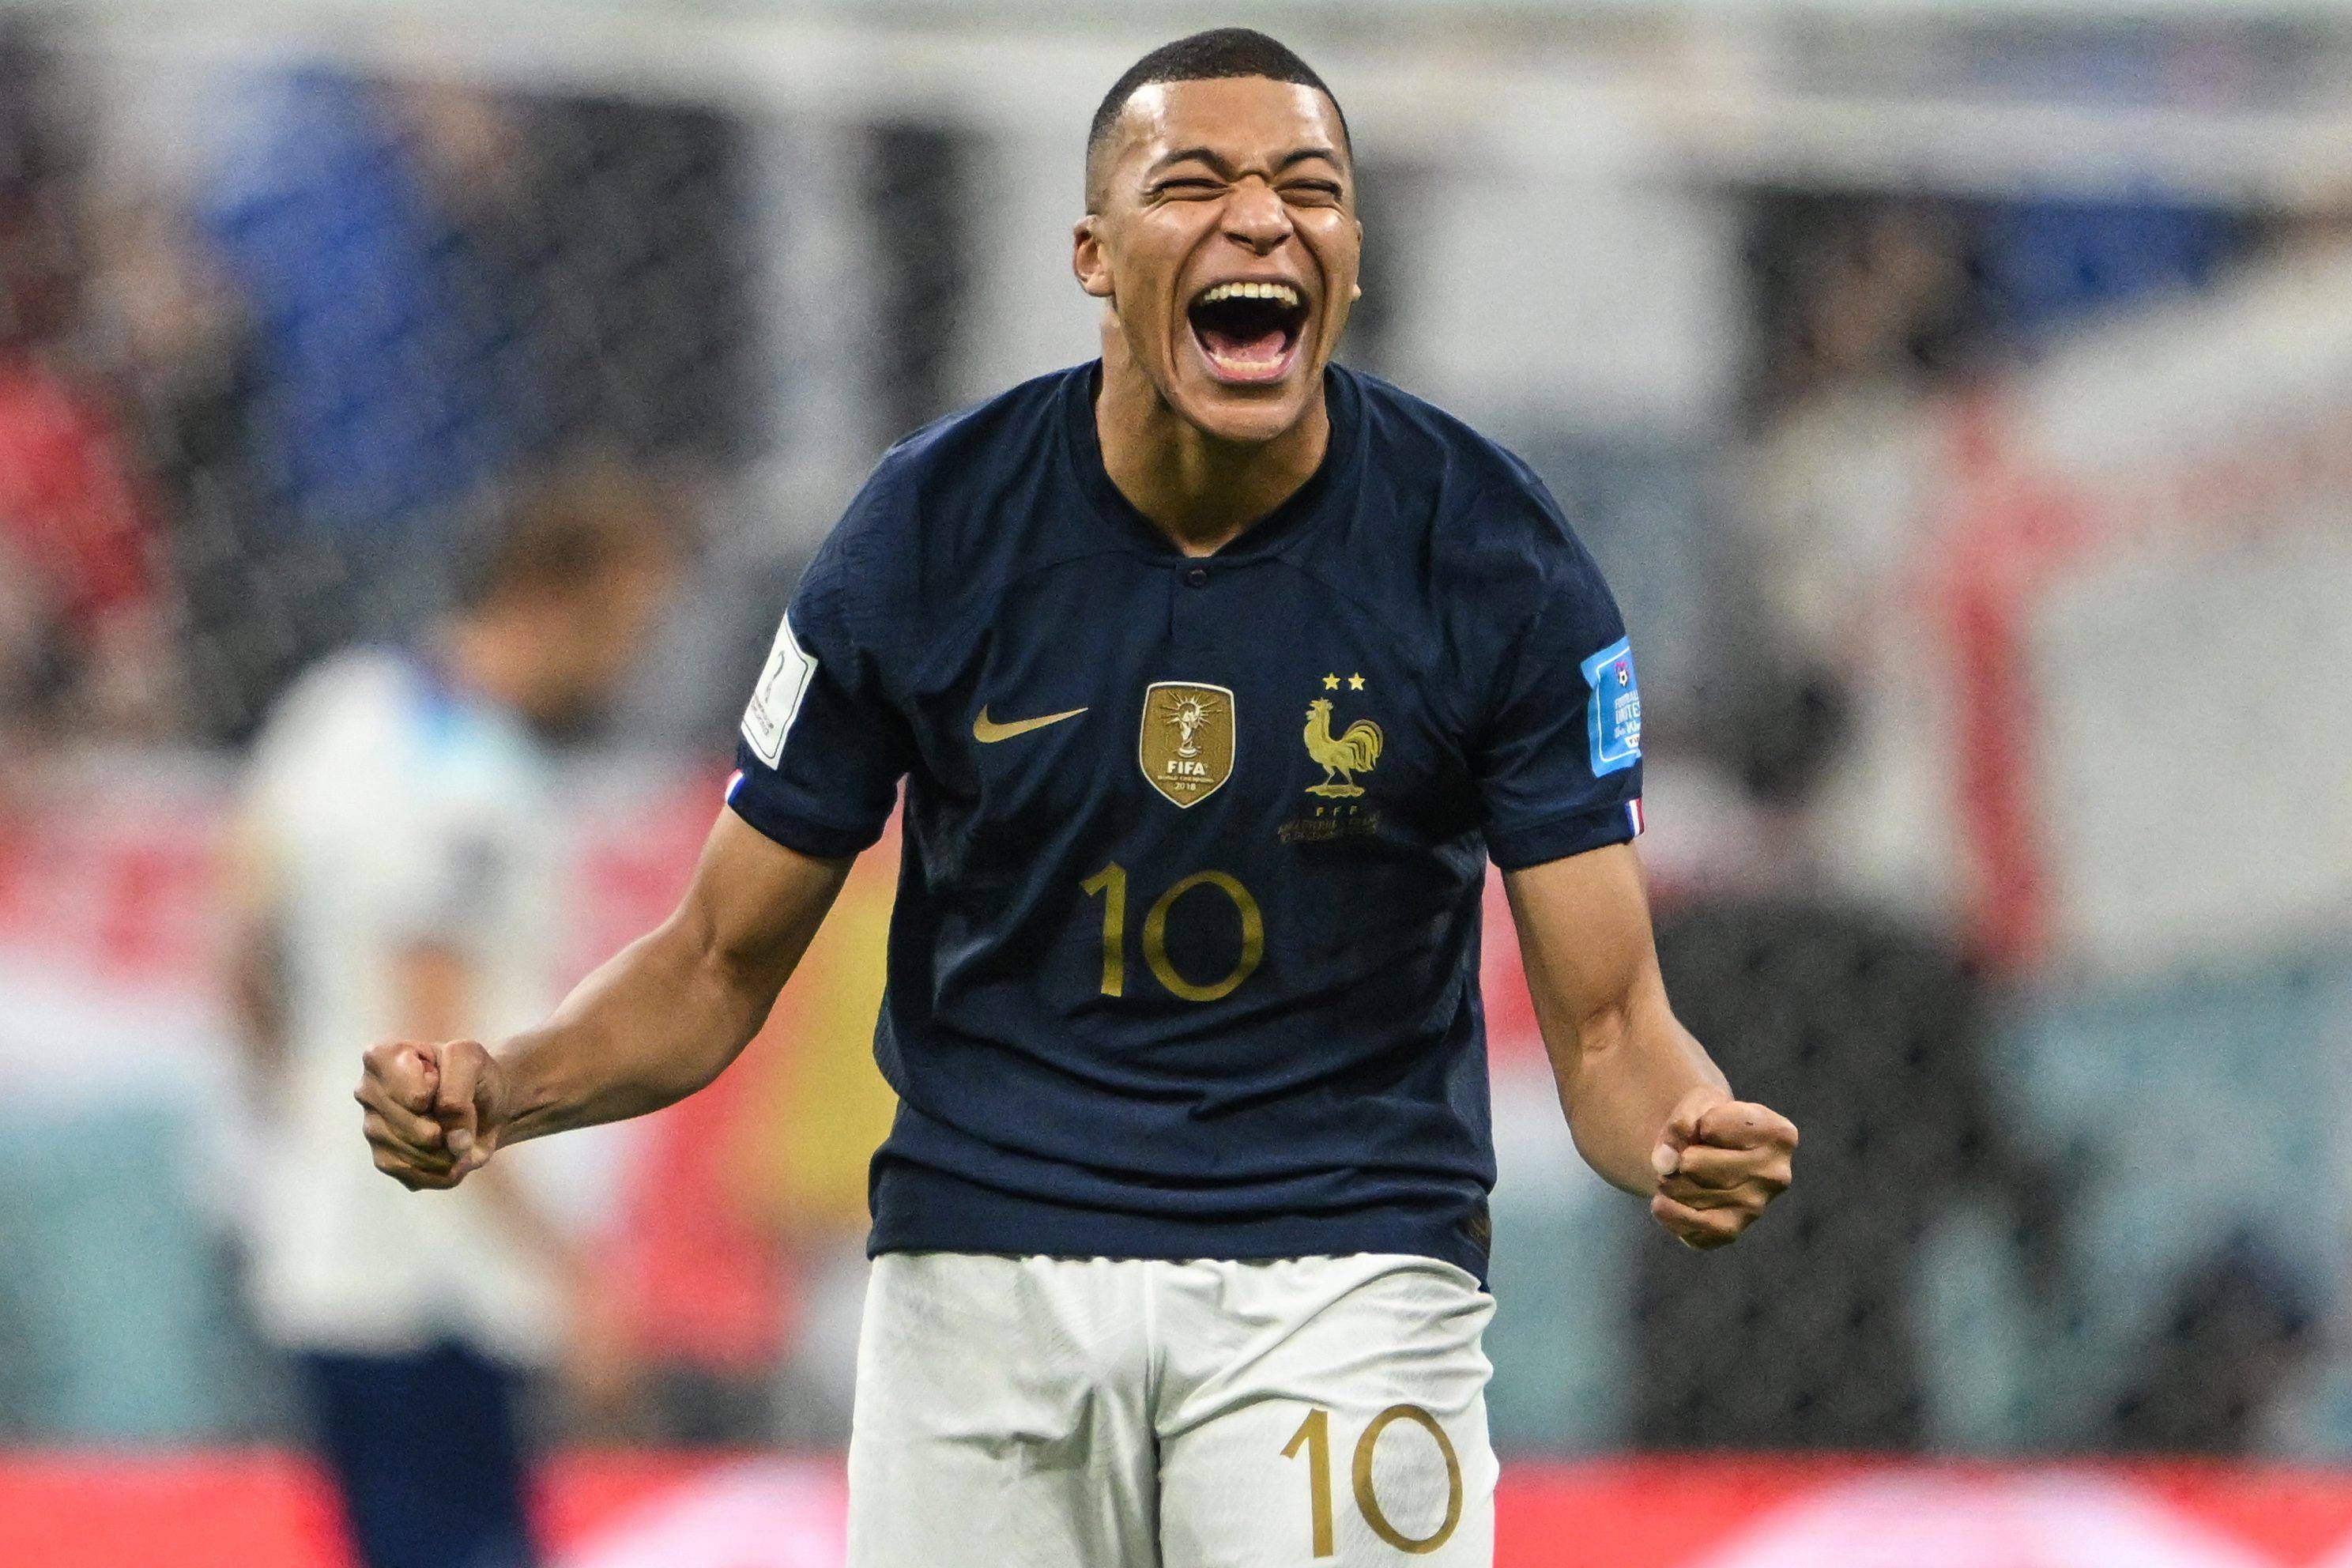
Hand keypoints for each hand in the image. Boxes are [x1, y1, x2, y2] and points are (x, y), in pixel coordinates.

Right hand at [355, 1039, 505, 1189]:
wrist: (484, 1102)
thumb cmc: (471, 1074)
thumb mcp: (471, 1061)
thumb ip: (459, 1092)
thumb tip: (452, 1141)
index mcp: (380, 1060)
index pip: (415, 1097)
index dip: (442, 1093)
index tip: (444, 1078)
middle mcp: (368, 1094)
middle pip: (413, 1129)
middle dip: (447, 1126)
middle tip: (459, 1111)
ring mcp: (373, 1129)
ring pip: (414, 1155)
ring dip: (448, 1152)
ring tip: (460, 1134)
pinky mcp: (385, 1159)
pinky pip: (414, 1176)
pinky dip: (444, 1171)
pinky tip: (454, 1156)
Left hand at [1647, 1087, 1796, 1249]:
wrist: (1710, 1149)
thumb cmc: (1709, 1121)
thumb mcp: (1697, 1104)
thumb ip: (1679, 1124)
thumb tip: (1664, 1164)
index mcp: (1779, 1135)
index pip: (1710, 1125)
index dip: (1696, 1121)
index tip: (1706, 1123)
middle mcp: (1775, 1176)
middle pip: (1695, 1165)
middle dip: (1675, 1157)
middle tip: (1681, 1153)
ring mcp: (1755, 1208)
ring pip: (1688, 1194)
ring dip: (1668, 1182)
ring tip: (1674, 1173)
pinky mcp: (1730, 1232)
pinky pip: (1688, 1226)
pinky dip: (1667, 1211)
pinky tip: (1664, 1200)